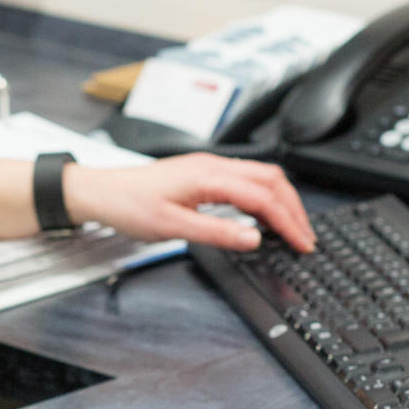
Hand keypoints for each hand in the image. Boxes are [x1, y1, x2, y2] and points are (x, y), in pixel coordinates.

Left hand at [63, 154, 315, 252]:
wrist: (102, 191)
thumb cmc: (129, 205)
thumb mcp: (173, 227)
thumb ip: (217, 233)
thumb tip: (254, 239)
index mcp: (209, 175)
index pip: (263, 197)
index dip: (287, 221)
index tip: (302, 242)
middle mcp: (214, 165)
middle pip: (271, 180)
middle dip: (294, 208)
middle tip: (306, 237)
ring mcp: (210, 167)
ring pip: (262, 176)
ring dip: (282, 201)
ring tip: (293, 227)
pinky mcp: (204, 173)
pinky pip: (247, 179)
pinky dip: (265, 197)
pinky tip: (266, 215)